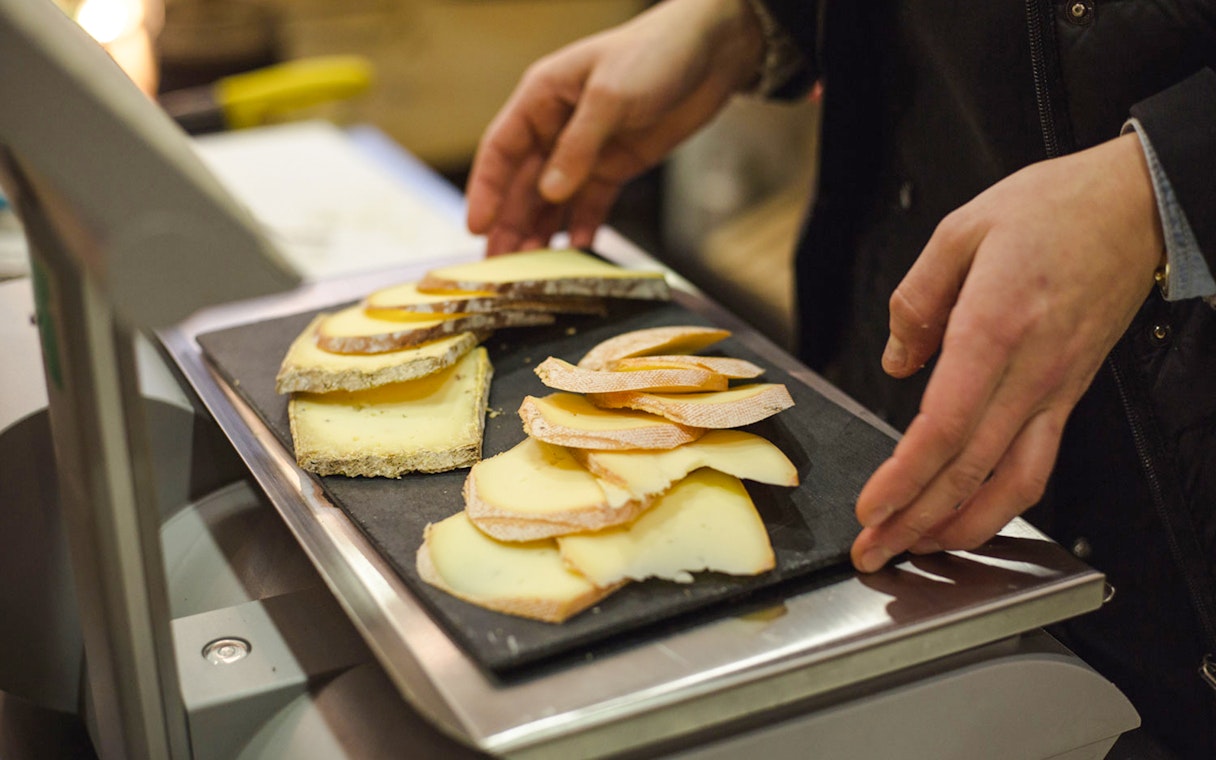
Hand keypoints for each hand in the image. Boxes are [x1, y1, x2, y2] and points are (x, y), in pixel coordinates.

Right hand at [465, 0, 762, 254]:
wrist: (713, 51)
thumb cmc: (655, 53)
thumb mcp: (611, 96)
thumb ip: (578, 147)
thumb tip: (550, 193)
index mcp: (542, 98)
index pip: (500, 150)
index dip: (485, 190)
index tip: (476, 227)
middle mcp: (557, 126)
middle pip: (523, 183)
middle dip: (510, 224)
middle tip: (498, 265)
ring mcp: (587, 150)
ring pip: (554, 199)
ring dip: (541, 232)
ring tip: (532, 268)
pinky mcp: (617, 165)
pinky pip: (591, 202)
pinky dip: (582, 226)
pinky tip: (575, 249)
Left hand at [851, 133, 1164, 571]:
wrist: (1136, 205)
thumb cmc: (1052, 210)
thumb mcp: (961, 230)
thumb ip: (916, 300)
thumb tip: (896, 361)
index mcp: (994, 327)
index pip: (944, 427)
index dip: (904, 478)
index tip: (870, 508)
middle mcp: (1030, 370)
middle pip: (969, 469)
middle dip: (915, 520)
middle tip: (873, 552)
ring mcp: (1055, 389)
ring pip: (1012, 482)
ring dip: (961, 526)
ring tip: (917, 550)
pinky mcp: (1069, 393)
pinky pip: (1038, 462)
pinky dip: (1003, 501)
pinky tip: (971, 515)